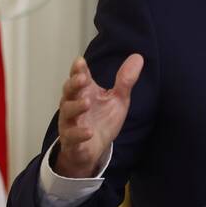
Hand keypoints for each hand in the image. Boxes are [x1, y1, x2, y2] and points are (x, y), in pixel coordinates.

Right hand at [54, 54, 143, 178]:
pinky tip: (88, 132)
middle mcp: (73, 105)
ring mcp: (70, 122)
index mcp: (85, 92)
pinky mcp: (71, 140)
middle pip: (68, 91)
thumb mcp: (118, 100)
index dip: (78, 69)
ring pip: (67, 112)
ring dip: (76, 107)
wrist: (95, 149)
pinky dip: (79, 133)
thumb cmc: (102, 121)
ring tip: (87, 102)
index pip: (79, 77)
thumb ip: (125, 81)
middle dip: (74, 84)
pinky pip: (71, 136)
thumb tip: (138, 57)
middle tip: (82, 79)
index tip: (80, 61)